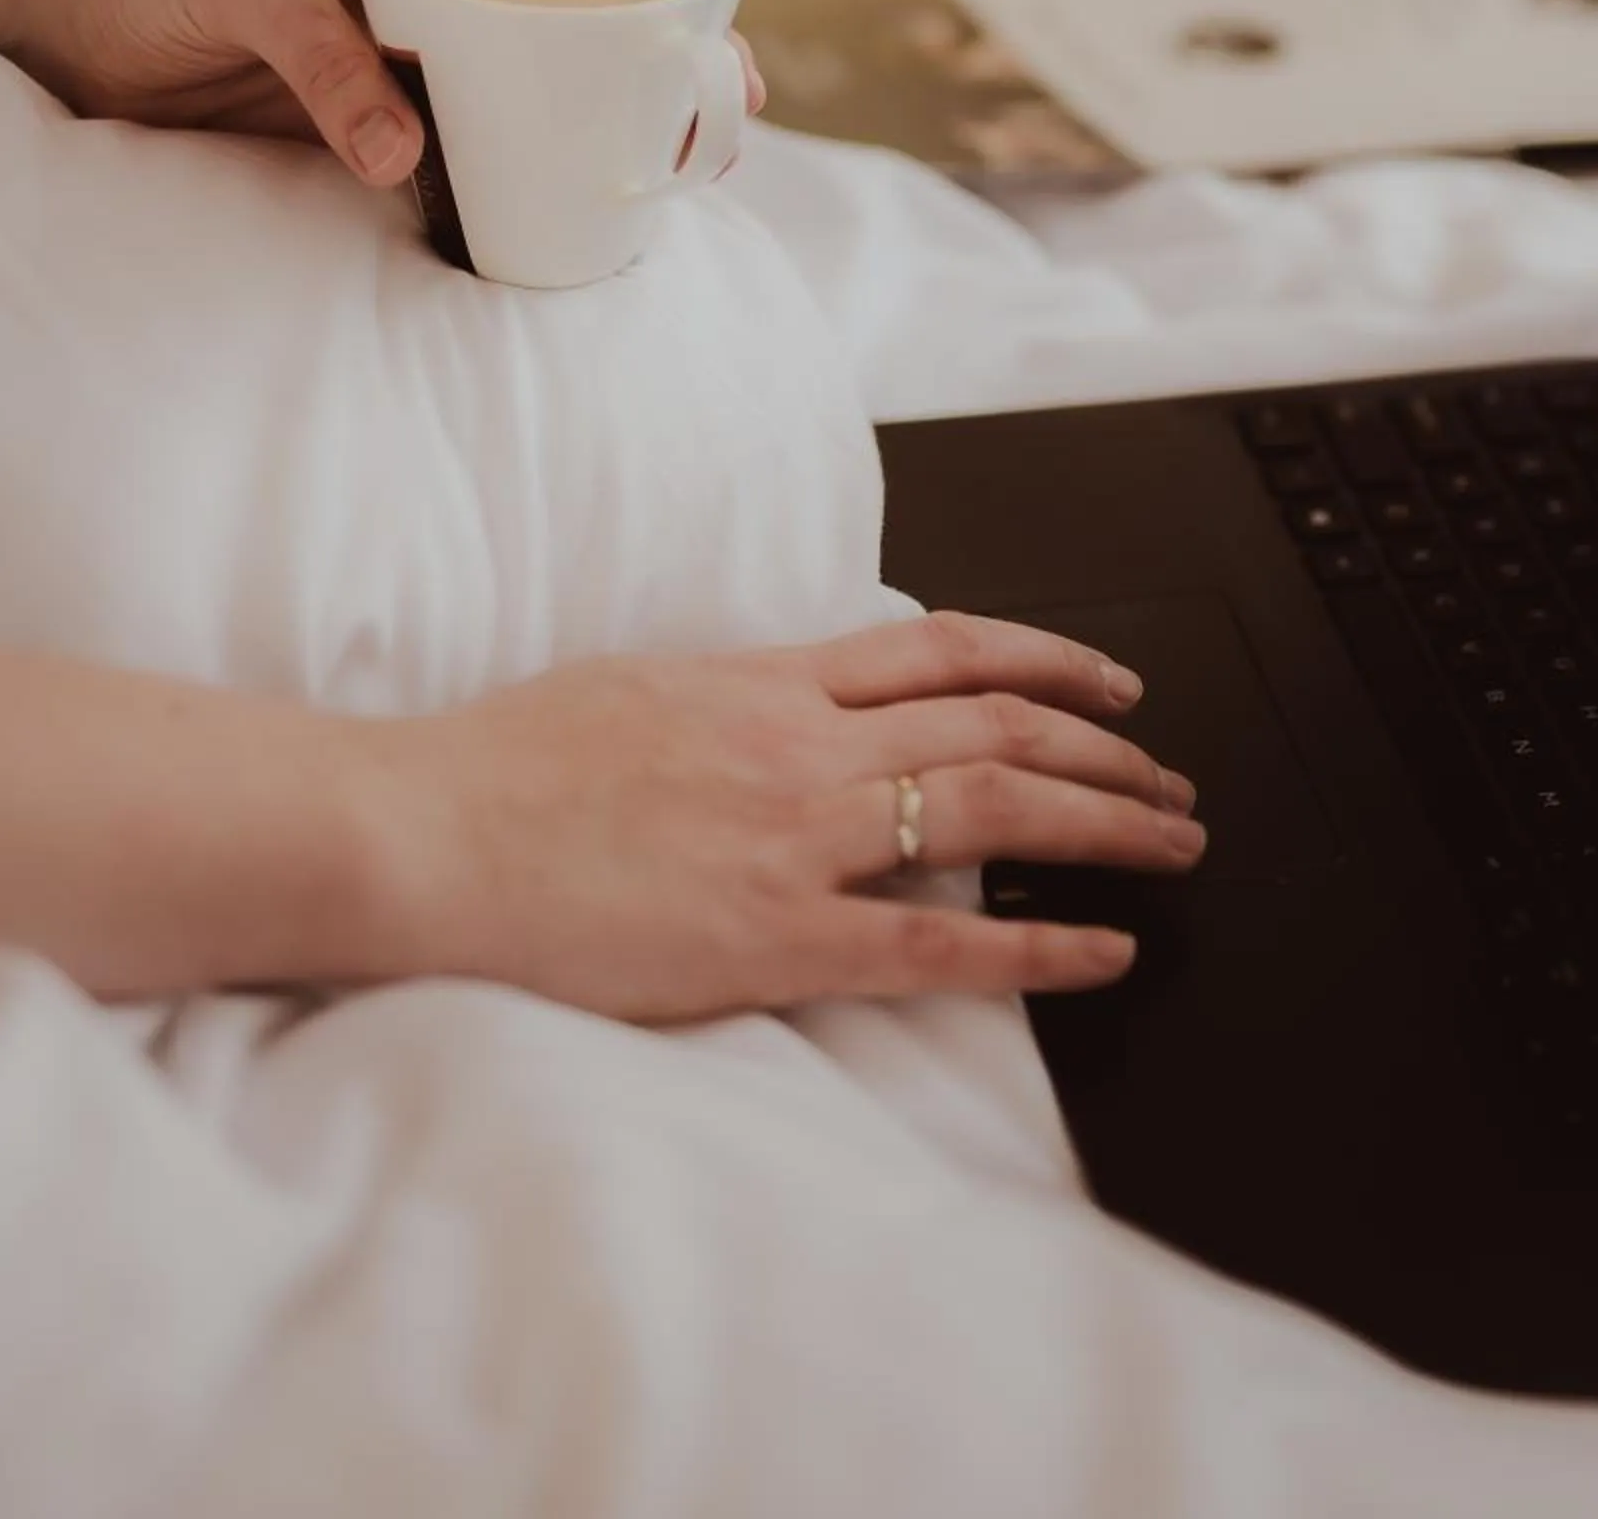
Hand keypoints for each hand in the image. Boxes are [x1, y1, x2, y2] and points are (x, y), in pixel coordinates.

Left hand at [0, 0, 768, 187]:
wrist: (66, 21)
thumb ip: (329, 62)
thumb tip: (409, 155)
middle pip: (576, 21)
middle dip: (666, 55)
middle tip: (738, 96)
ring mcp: (412, 71)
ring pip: (536, 97)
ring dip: (609, 129)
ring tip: (688, 162)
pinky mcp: (373, 138)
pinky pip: (468, 165)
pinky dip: (525, 189)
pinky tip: (576, 216)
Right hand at [365, 612, 1205, 1020]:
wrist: (423, 831)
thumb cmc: (503, 767)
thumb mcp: (641, 686)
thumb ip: (739, 696)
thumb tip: (798, 699)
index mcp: (768, 680)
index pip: (946, 646)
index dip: (1047, 660)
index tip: (1110, 684)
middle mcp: (802, 746)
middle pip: (996, 726)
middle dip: (1106, 752)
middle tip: (1173, 781)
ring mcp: (793, 838)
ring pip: (992, 809)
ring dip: (1103, 826)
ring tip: (1174, 846)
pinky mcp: (772, 936)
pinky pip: (935, 942)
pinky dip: (1034, 946)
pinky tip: (1101, 951)